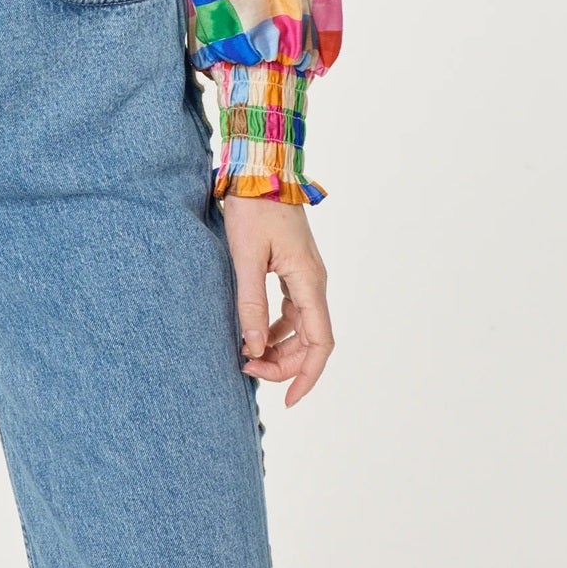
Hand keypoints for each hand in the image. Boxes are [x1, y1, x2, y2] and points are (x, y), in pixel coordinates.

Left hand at [221, 196, 333, 407]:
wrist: (260, 168)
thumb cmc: (253, 207)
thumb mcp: (246, 256)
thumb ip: (251, 303)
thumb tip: (254, 348)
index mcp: (309, 281)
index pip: (321, 343)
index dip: (308, 376)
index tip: (287, 400)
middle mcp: (313, 281)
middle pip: (311, 340)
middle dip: (284, 364)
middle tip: (247, 370)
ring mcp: (304, 274)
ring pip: (301, 327)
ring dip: (279, 348)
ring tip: (247, 357)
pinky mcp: (292, 267)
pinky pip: (291, 309)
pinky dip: (275, 328)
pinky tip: (254, 333)